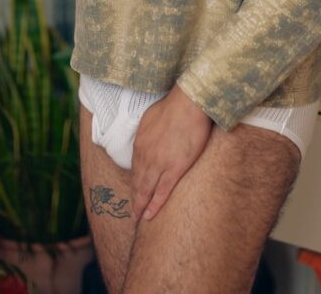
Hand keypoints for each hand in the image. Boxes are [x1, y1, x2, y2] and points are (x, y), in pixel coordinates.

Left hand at [132, 85, 211, 221]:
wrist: (188, 103)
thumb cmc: (173, 106)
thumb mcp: (151, 117)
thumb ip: (147, 132)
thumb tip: (148, 138)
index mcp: (140, 144)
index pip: (135, 169)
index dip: (134, 182)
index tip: (134, 191)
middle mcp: (145, 157)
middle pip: (138, 182)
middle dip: (135, 198)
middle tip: (132, 213)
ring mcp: (159, 164)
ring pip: (146, 190)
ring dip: (141, 205)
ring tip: (139, 217)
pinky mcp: (175, 169)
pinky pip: (162, 192)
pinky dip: (154, 205)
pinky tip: (150, 215)